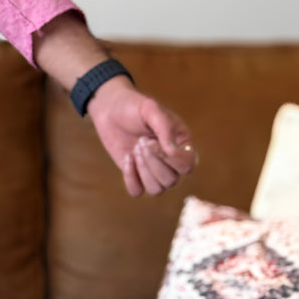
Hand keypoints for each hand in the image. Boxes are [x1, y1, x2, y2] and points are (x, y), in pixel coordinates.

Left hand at [87, 78, 197, 197]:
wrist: (110, 109)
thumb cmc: (134, 107)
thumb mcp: (151, 110)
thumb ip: (164, 128)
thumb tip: (172, 152)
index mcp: (182, 145)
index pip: (187, 165)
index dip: (170, 158)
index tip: (151, 140)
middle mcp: (171, 161)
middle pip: (171, 180)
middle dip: (152, 162)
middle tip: (140, 141)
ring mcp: (153, 170)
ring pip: (156, 189)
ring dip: (143, 171)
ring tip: (135, 149)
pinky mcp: (135, 175)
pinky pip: (137, 191)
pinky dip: (130, 178)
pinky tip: (126, 158)